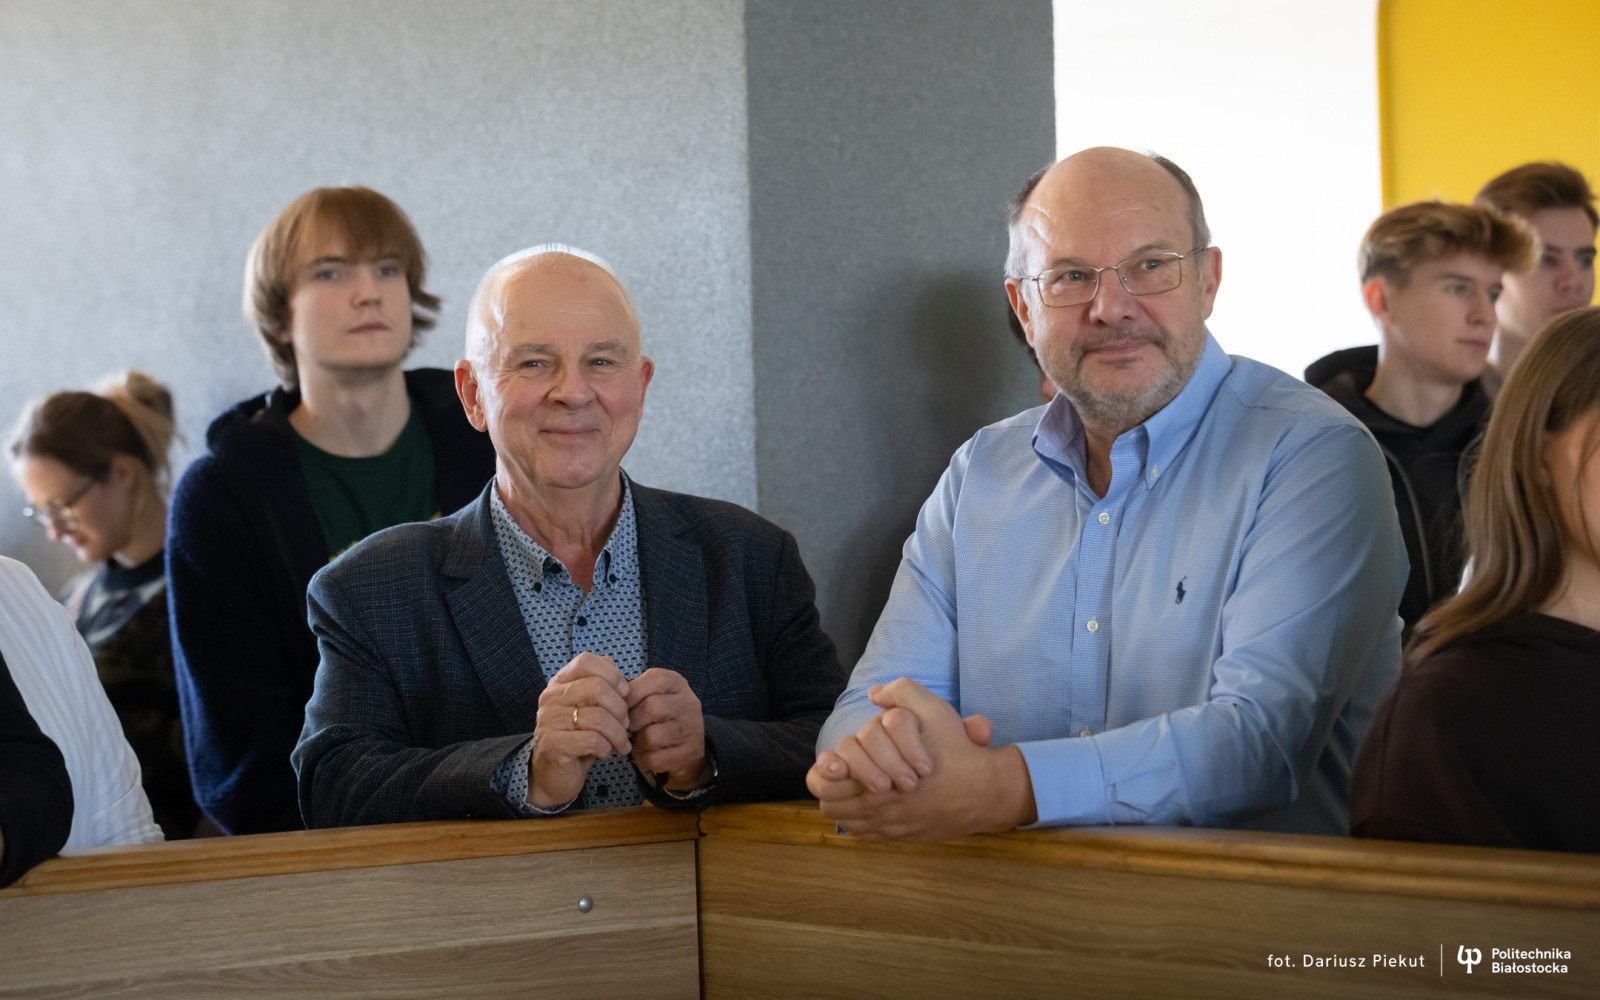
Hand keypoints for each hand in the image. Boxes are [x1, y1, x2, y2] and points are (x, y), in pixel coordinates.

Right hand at [530, 652, 631, 807]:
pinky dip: (607, 748)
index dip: (611, 675)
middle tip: (625, 724)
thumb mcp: (587, 707)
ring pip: (599, 717)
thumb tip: (612, 665)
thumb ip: (599, 683)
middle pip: (597, 688)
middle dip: (620, 708)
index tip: (624, 694)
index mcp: (559, 683)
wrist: (552, 774)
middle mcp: (551, 697)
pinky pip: (593, 740)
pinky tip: (605, 752)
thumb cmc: (576, 737)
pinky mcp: (553, 744)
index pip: (585, 661)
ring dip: (618, 733)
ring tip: (620, 742)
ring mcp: (549, 720)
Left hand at [625, 668, 710, 790]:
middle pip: (652, 707)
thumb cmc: (659, 718)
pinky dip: (644, 759)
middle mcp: (689, 704)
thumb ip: (633, 691)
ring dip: (637, 743)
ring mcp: (692, 729)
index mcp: (678, 684)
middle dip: (633, 721)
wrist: (686, 749)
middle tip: (629, 727)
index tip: (623, 706)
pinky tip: (648, 754)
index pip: (656, 680)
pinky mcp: (688, 753)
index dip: (633, 694)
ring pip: (651, 736)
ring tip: (639, 741)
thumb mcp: (652, 696)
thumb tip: (608, 693)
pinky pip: (654, 758)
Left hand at [805, 678, 1034, 840]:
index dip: (825, 769)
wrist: (986, 792)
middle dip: (833, 786)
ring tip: (855, 787)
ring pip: (845, 820)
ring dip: (845, 803)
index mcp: (877, 777)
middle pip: (830, 803)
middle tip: (845, 773)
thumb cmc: (956, 750)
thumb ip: (900, 693)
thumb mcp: (933, 710)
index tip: (837, 763)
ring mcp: (888, 826)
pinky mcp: (899, 837)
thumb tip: (874, 694)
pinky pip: (863, 834)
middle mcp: (878, 808)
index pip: (826, 781)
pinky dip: (860, 820)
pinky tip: (873, 804)